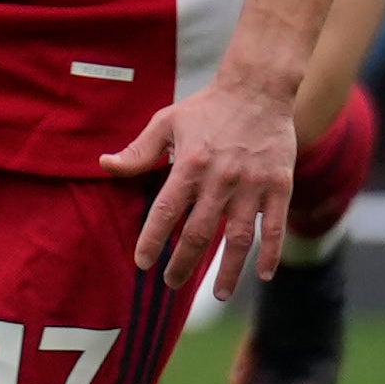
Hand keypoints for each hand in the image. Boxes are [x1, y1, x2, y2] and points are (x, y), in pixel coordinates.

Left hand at [102, 71, 297, 300]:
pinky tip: (262, 276)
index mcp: (191, 165)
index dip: (152, 240)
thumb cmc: (208, 107)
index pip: (166, 212)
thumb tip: (105, 165)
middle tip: (171, 283)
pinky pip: (274, 227)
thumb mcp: (167, 121)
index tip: (142, 263)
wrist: (259, 89)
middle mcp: (221, 179)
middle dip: (182, 263)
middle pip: (199, 234)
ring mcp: (252, 185)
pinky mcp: (279, 186)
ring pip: (238, 239)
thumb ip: (139, 151)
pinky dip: (270, 254)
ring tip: (217, 294)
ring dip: (227, 271)